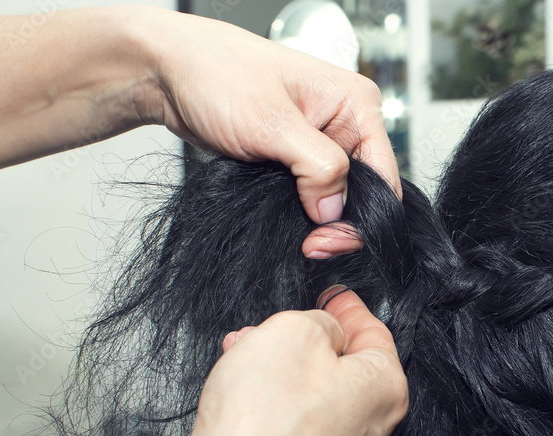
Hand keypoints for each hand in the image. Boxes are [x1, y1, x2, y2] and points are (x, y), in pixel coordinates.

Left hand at [142, 10, 399, 255]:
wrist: (170, 72)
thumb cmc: (217, 73)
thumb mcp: (272, 122)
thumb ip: (317, 166)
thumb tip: (334, 210)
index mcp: (356, 106)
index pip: (383, 176)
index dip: (361, 214)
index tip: (325, 239)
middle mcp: (345, 125)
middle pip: (364, 194)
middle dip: (339, 224)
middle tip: (311, 246)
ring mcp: (322, 144)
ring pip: (337, 201)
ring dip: (319, 224)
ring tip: (298, 239)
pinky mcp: (296, 161)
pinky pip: (312, 198)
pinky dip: (302, 217)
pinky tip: (288, 226)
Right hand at [160, 288, 407, 435]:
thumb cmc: (267, 416)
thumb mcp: (296, 331)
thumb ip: (320, 321)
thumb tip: (323, 334)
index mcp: (387, 388)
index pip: (375, 333)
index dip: (349, 308)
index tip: (335, 294)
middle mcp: (373, 427)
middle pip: (345, 366)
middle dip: (306, 339)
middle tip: (276, 323)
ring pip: (315, 394)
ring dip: (281, 368)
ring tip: (244, 349)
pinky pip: (294, 423)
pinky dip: (272, 400)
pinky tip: (241, 387)